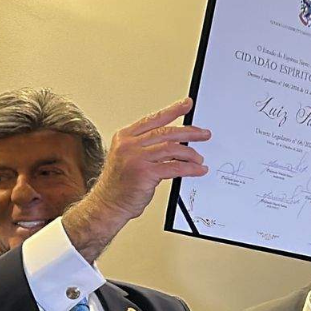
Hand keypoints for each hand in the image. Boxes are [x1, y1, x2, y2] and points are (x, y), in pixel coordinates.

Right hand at [64, 97, 209, 261]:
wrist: (107, 205)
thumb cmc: (118, 185)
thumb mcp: (128, 158)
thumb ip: (146, 147)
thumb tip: (173, 143)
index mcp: (125, 137)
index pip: (153, 119)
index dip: (173, 110)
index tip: (186, 104)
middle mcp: (129, 145)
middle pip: (166, 132)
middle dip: (189, 132)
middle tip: (203, 134)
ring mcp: (136, 158)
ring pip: (172, 148)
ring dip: (190, 153)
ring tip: (199, 158)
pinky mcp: (145, 173)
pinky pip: (174, 167)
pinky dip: (190, 168)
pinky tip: (198, 170)